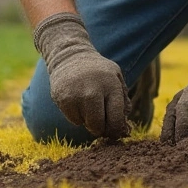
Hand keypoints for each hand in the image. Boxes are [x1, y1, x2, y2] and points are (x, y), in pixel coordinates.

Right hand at [33, 13, 129, 138]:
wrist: (69, 56)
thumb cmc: (98, 71)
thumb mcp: (116, 77)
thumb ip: (123, 100)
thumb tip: (124, 127)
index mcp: (110, 85)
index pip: (115, 118)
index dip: (115, 129)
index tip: (114, 131)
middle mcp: (93, 90)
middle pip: (98, 125)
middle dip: (101, 128)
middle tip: (101, 124)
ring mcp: (75, 95)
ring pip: (85, 123)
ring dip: (88, 120)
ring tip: (88, 105)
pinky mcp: (62, 99)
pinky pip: (73, 120)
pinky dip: (77, 116)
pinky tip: (77, 102)